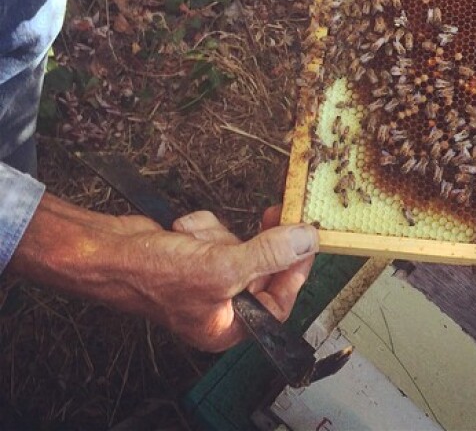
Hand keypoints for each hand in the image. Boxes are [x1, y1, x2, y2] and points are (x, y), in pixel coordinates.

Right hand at [10, 195, 317, 352]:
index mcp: (227, 326)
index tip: (308, 237)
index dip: (296, 268)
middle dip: (252, 242)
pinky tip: (180, 231)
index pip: (279, 300)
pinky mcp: (194, 254)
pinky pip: (216, 232)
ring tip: (192, 237)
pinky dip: (202, 226)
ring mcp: (206, 278)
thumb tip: (306, 241)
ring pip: (238, 244)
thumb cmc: (152, 274)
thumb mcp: (220, 267)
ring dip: (218, 232)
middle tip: (272, 214)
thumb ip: (268, 254)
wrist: (104, 253)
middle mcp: (219, 305)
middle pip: (261, 267)